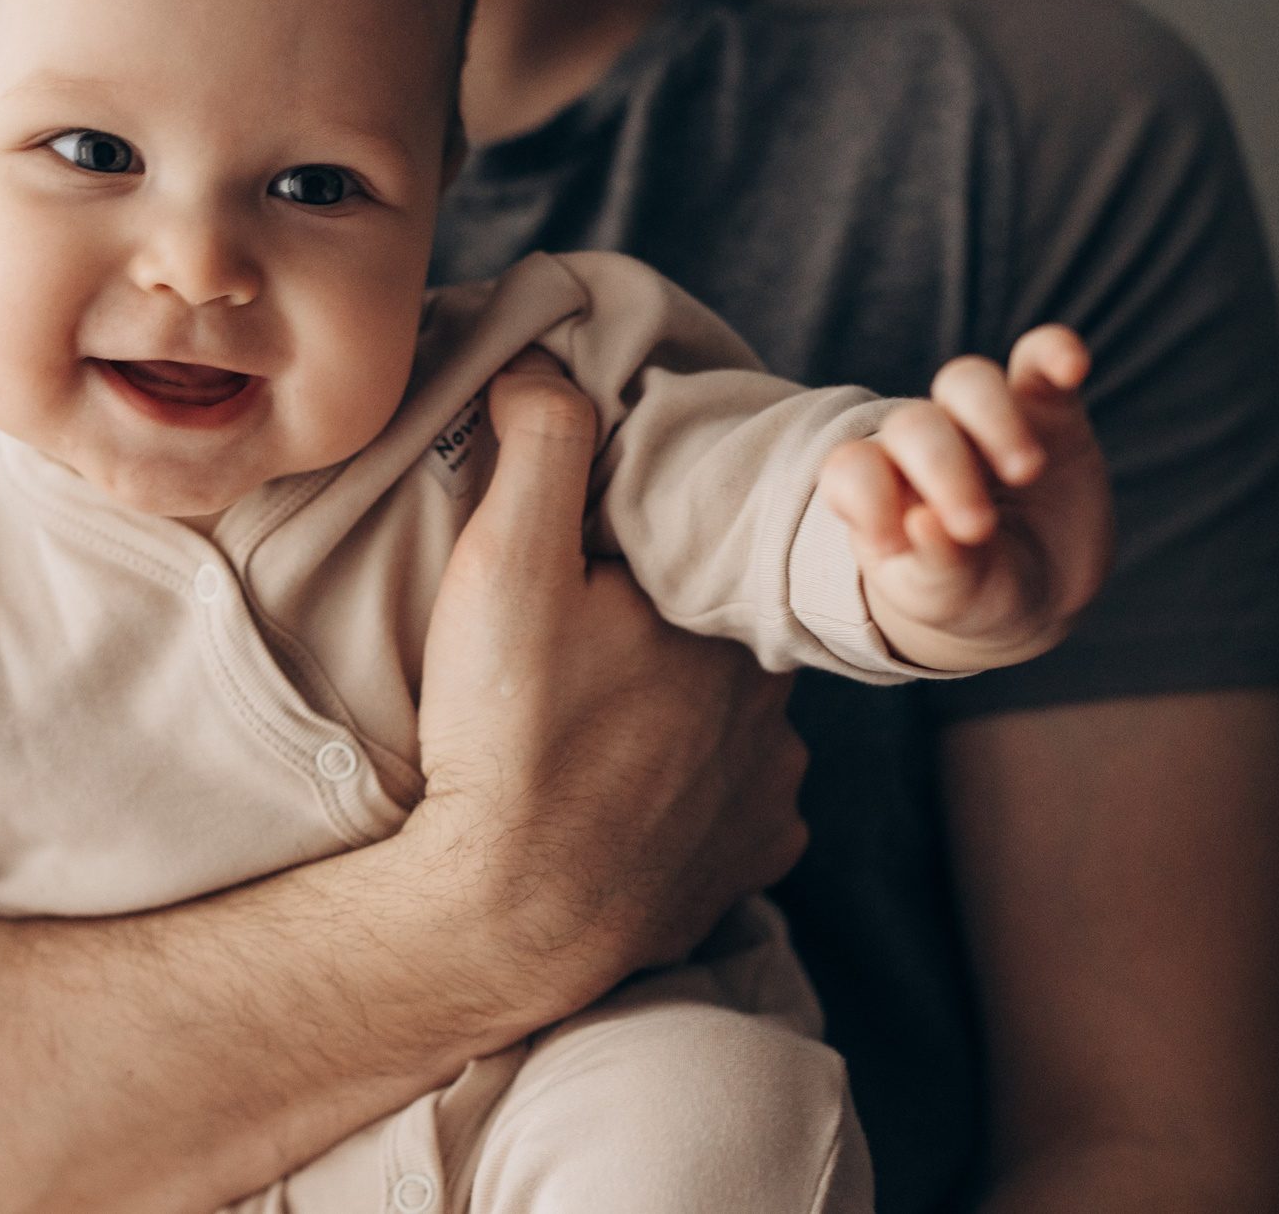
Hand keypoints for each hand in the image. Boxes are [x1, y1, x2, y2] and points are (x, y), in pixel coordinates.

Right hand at [407, 352, 809, 1020]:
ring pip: (735, 718)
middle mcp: (774, 705)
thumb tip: (551, 364)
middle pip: (717, 633)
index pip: (699, 551)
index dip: (639, 549)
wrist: (504, 914)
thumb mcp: (504, 563)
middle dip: (663, 628)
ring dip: (683, 713)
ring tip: (596, 726)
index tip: (583, 569)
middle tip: (578, 649)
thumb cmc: (505, 735)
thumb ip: (540, 445)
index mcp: (726, 620)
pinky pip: (736, 808)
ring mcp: (766, 795)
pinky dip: (693, 797)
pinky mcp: (745, 865)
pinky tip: (630, 795)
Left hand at [819, 325, 1114, 670]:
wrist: (1036, 589)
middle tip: (978, 527)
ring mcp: (981, 422)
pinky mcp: (1045, 409)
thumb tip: (921, 522)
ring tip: (1026, 471)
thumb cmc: (970, 593)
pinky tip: (1072, 366)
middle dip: (942, 470)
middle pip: (914, 425)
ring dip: (993, 420)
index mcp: (879, 491)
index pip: (852, 468)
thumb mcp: (947, 598)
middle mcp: (921, 446)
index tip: (895, 545)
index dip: (866, 496)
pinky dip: (1053, 350)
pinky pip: (1039, 359)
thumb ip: (934, 567)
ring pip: (968, 381)